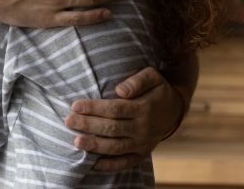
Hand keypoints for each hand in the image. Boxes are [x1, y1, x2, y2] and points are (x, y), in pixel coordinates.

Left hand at [64, 67, 184, 171]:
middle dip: (88, 125)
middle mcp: (143, 128)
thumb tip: (120, 90)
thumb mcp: (153, 76)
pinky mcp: (142, 154)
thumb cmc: (158, 89)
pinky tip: (94, 164)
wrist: (175, 109)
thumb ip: (137, 81)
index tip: (75, 105)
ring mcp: (143, 143)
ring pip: (116, 147)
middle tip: (68, 121)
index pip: (114, 109)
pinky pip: (126, 163)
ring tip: (76, 142)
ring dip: (95, 146)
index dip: (94, 108)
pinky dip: (111, 166)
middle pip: (112, 128)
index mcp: (144, 108)